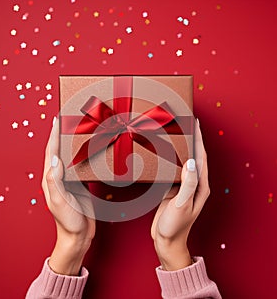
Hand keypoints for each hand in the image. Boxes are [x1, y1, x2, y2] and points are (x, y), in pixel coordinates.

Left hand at [42, 118, 94, 274]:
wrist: (79, 236)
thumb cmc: (68, 221)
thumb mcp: (59, 202)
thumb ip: (55, 181)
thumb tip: (55, 159)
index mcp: (51, 179)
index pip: (51, 153)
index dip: (54, 136)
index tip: (58, 120)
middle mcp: (60, 177)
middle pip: (61, 151)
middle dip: (64, 135)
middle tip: (71, 120)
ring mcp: (72, 181)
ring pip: (73, 158)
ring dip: (76, 144)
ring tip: (82, 131)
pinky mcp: (82, 185)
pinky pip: (84, 167)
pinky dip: (87, 156)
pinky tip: (93, 150)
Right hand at [151, 120, 209, 270]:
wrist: (166, 240)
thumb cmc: (175, 226)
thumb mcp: (181, 205)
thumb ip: (187, 184)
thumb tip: (190, 161)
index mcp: (200, 186)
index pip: (201, 158)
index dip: (199, 139)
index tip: (195, 124)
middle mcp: (193, 184)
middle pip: (193, 157)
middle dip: (191, 139)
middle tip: (184, 124)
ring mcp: (183, 186)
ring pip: (182, 162)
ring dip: (180, 147)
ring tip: (174, 134)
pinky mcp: (173, 189)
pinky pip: (172, 170)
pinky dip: (169, 159)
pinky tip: (163, 153)